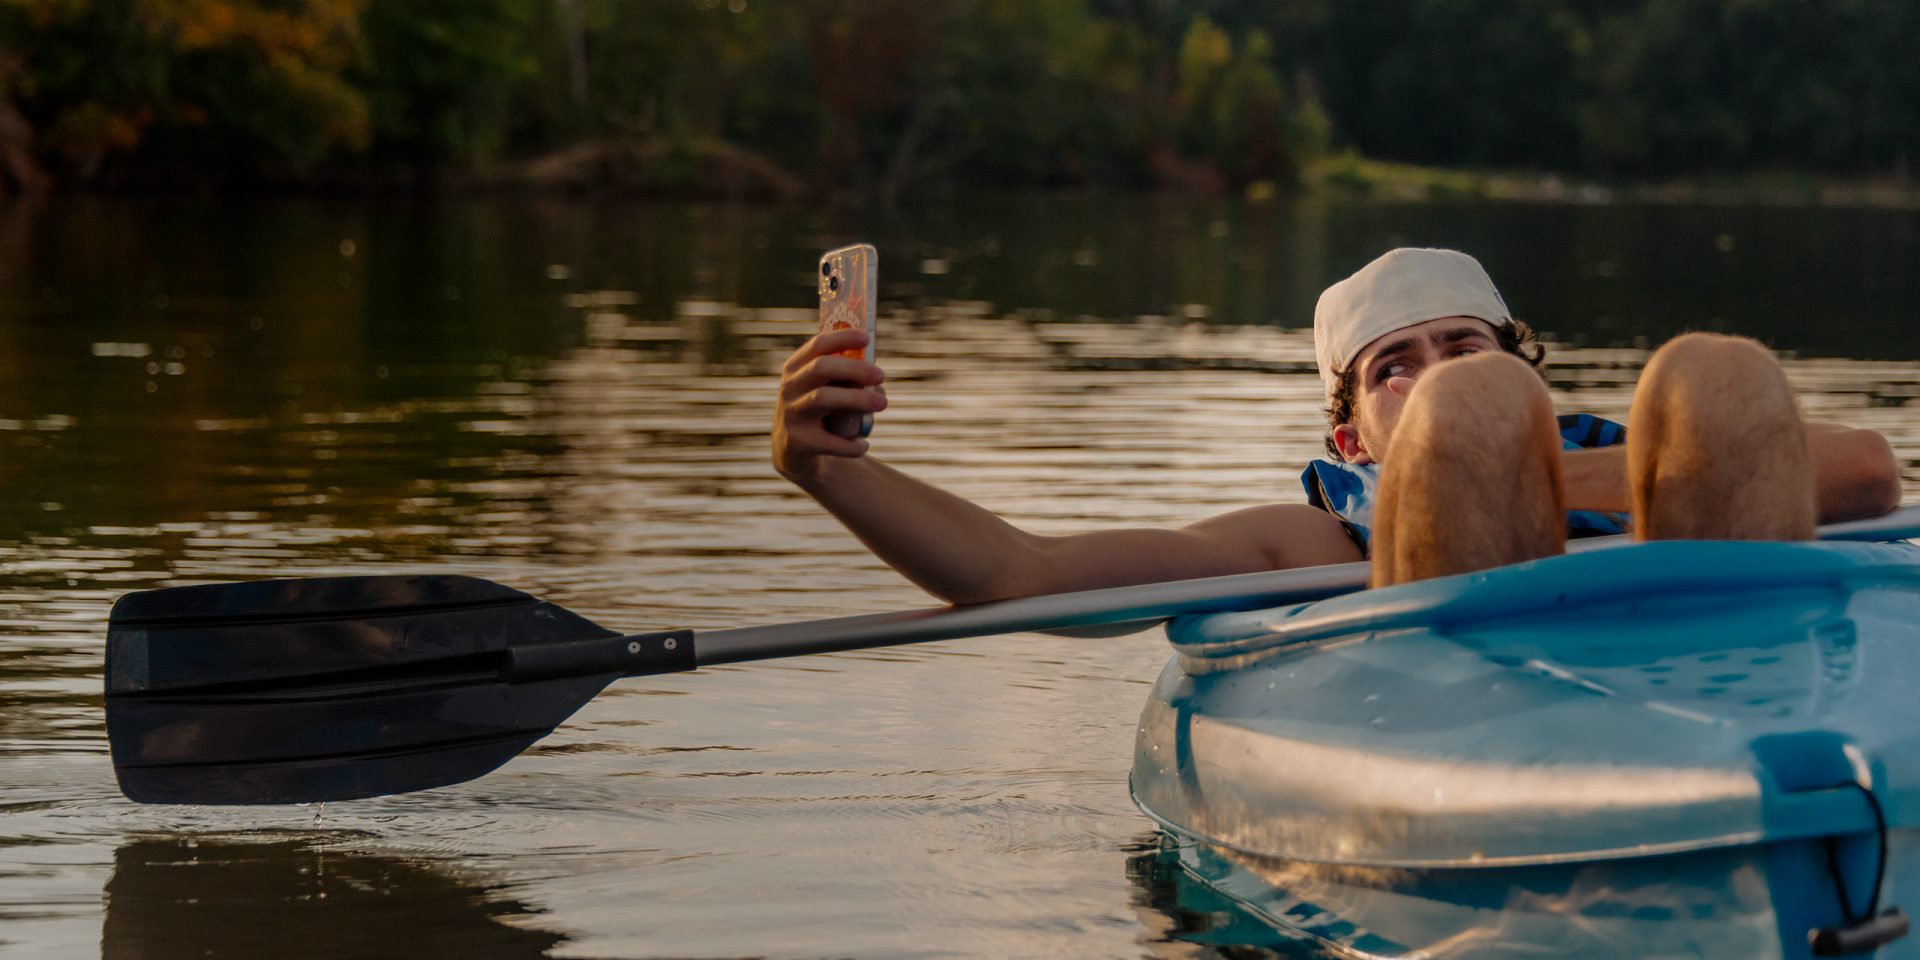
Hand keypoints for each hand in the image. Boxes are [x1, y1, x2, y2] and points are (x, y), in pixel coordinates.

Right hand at [773, 328, 886, 482]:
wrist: (793, 452)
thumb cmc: (818, 412)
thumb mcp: (824, 389)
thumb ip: (845, 380)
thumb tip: (878, 383)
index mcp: (796, 368)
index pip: (817, 345)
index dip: (842, 338)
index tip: (867, 338)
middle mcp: (790, 387)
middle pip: (821, 367)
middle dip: (854, 368)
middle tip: (881, 375)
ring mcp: (791, 414)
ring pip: (823, 398)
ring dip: (857, 399)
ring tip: (882, 403)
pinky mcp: (797, 442)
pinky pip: (829, 441)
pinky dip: (851, 444)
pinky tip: (863, 445)